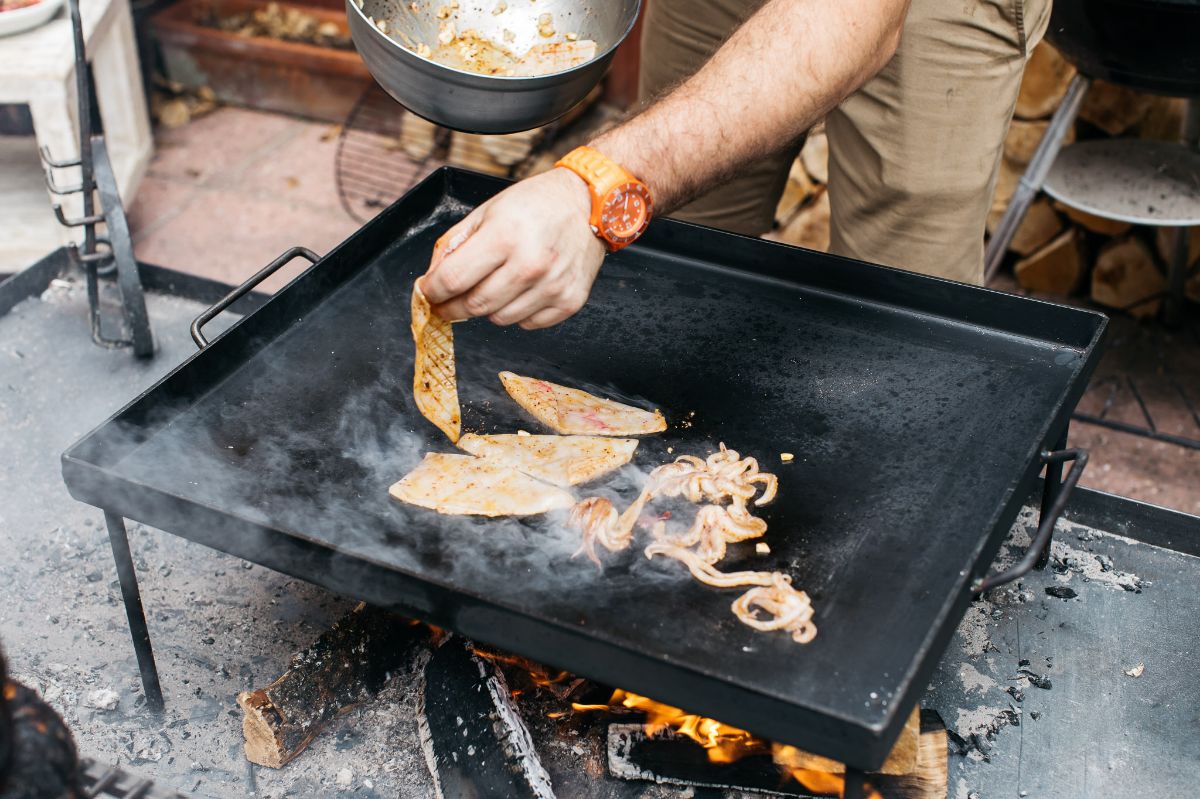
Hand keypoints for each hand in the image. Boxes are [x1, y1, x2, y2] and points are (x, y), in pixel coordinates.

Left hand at [421, 168, 605, 328]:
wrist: (589, 203)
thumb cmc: (536, 204)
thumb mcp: (487, 211)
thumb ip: (454, 244)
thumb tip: (432, 279)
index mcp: (504, 235)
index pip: (452, 281)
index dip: (432, 292)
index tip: (429, 293)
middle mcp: (530, 264)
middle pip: (474, 306)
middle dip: (454, 307)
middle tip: (450, 300)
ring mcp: (552, 286)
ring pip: (499, 319)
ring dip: (489, 307)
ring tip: (497, 284)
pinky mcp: (570, 301)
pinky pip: (528, 324)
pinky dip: (518, 312)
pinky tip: (523, 289)